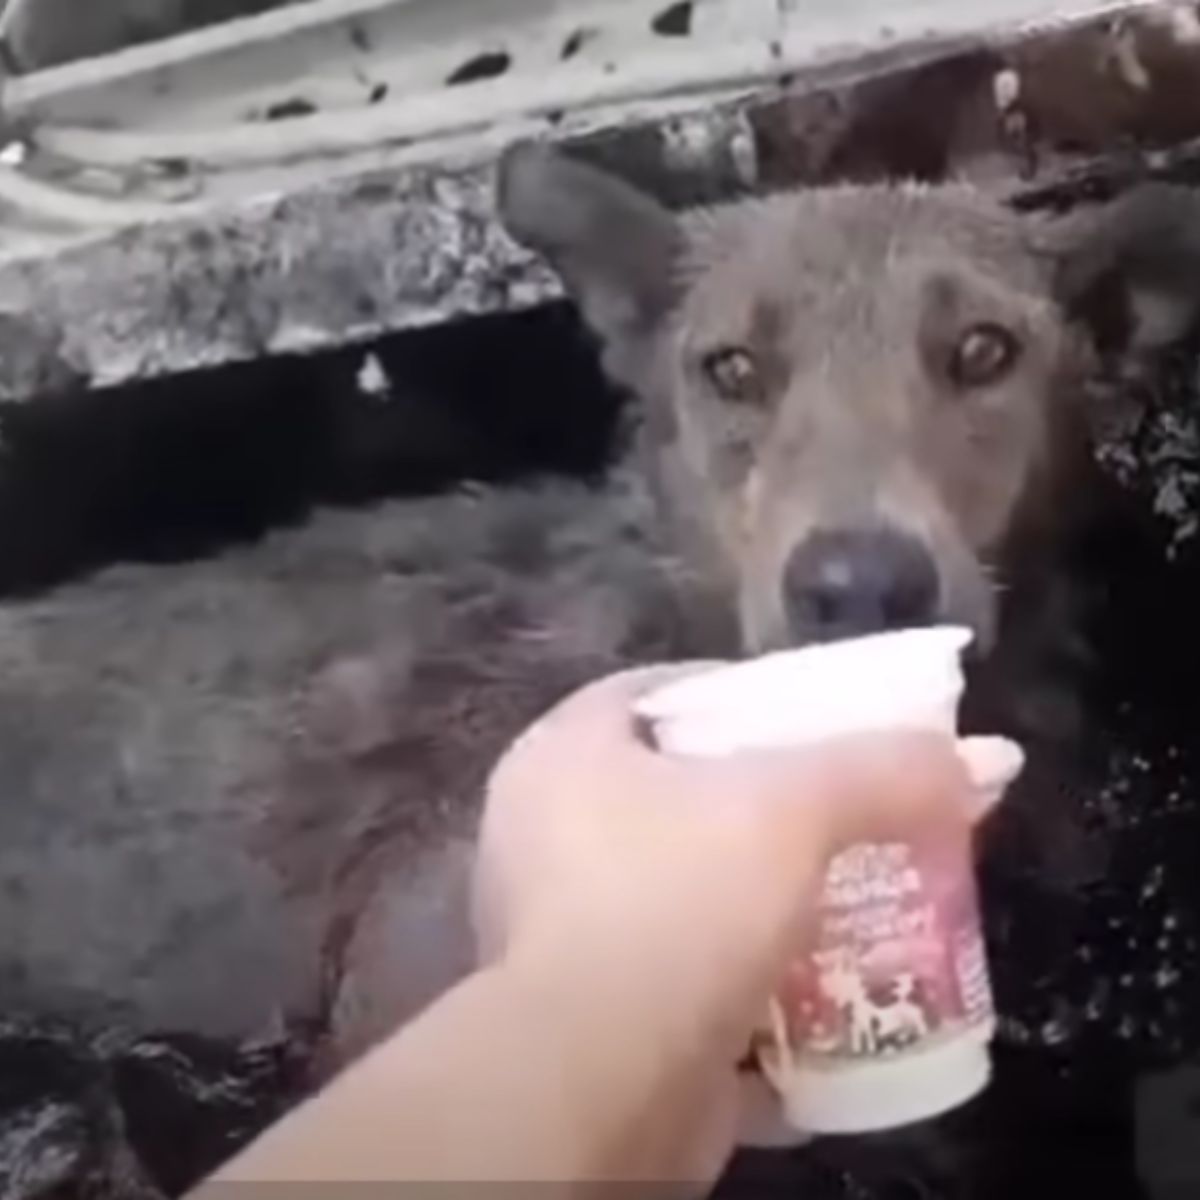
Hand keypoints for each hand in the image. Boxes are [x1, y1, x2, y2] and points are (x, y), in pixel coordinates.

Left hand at [472, 662, 1022, 1183]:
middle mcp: (547, 837)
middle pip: (689, 799)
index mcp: (563, 755)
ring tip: (866, 906)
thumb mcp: (793, 809)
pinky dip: (761, 999)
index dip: (749, 696)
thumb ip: (887, 772)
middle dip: (782, 814)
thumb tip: (991, 758)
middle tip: (863, 816)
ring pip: (697, 901)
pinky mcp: (598, 1024)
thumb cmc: (676, 901)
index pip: (663, 693)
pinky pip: (696, 989)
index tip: (825, 719)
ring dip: (780, 914)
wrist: (599, 1085)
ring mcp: (568, 935)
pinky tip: (835, 1001)